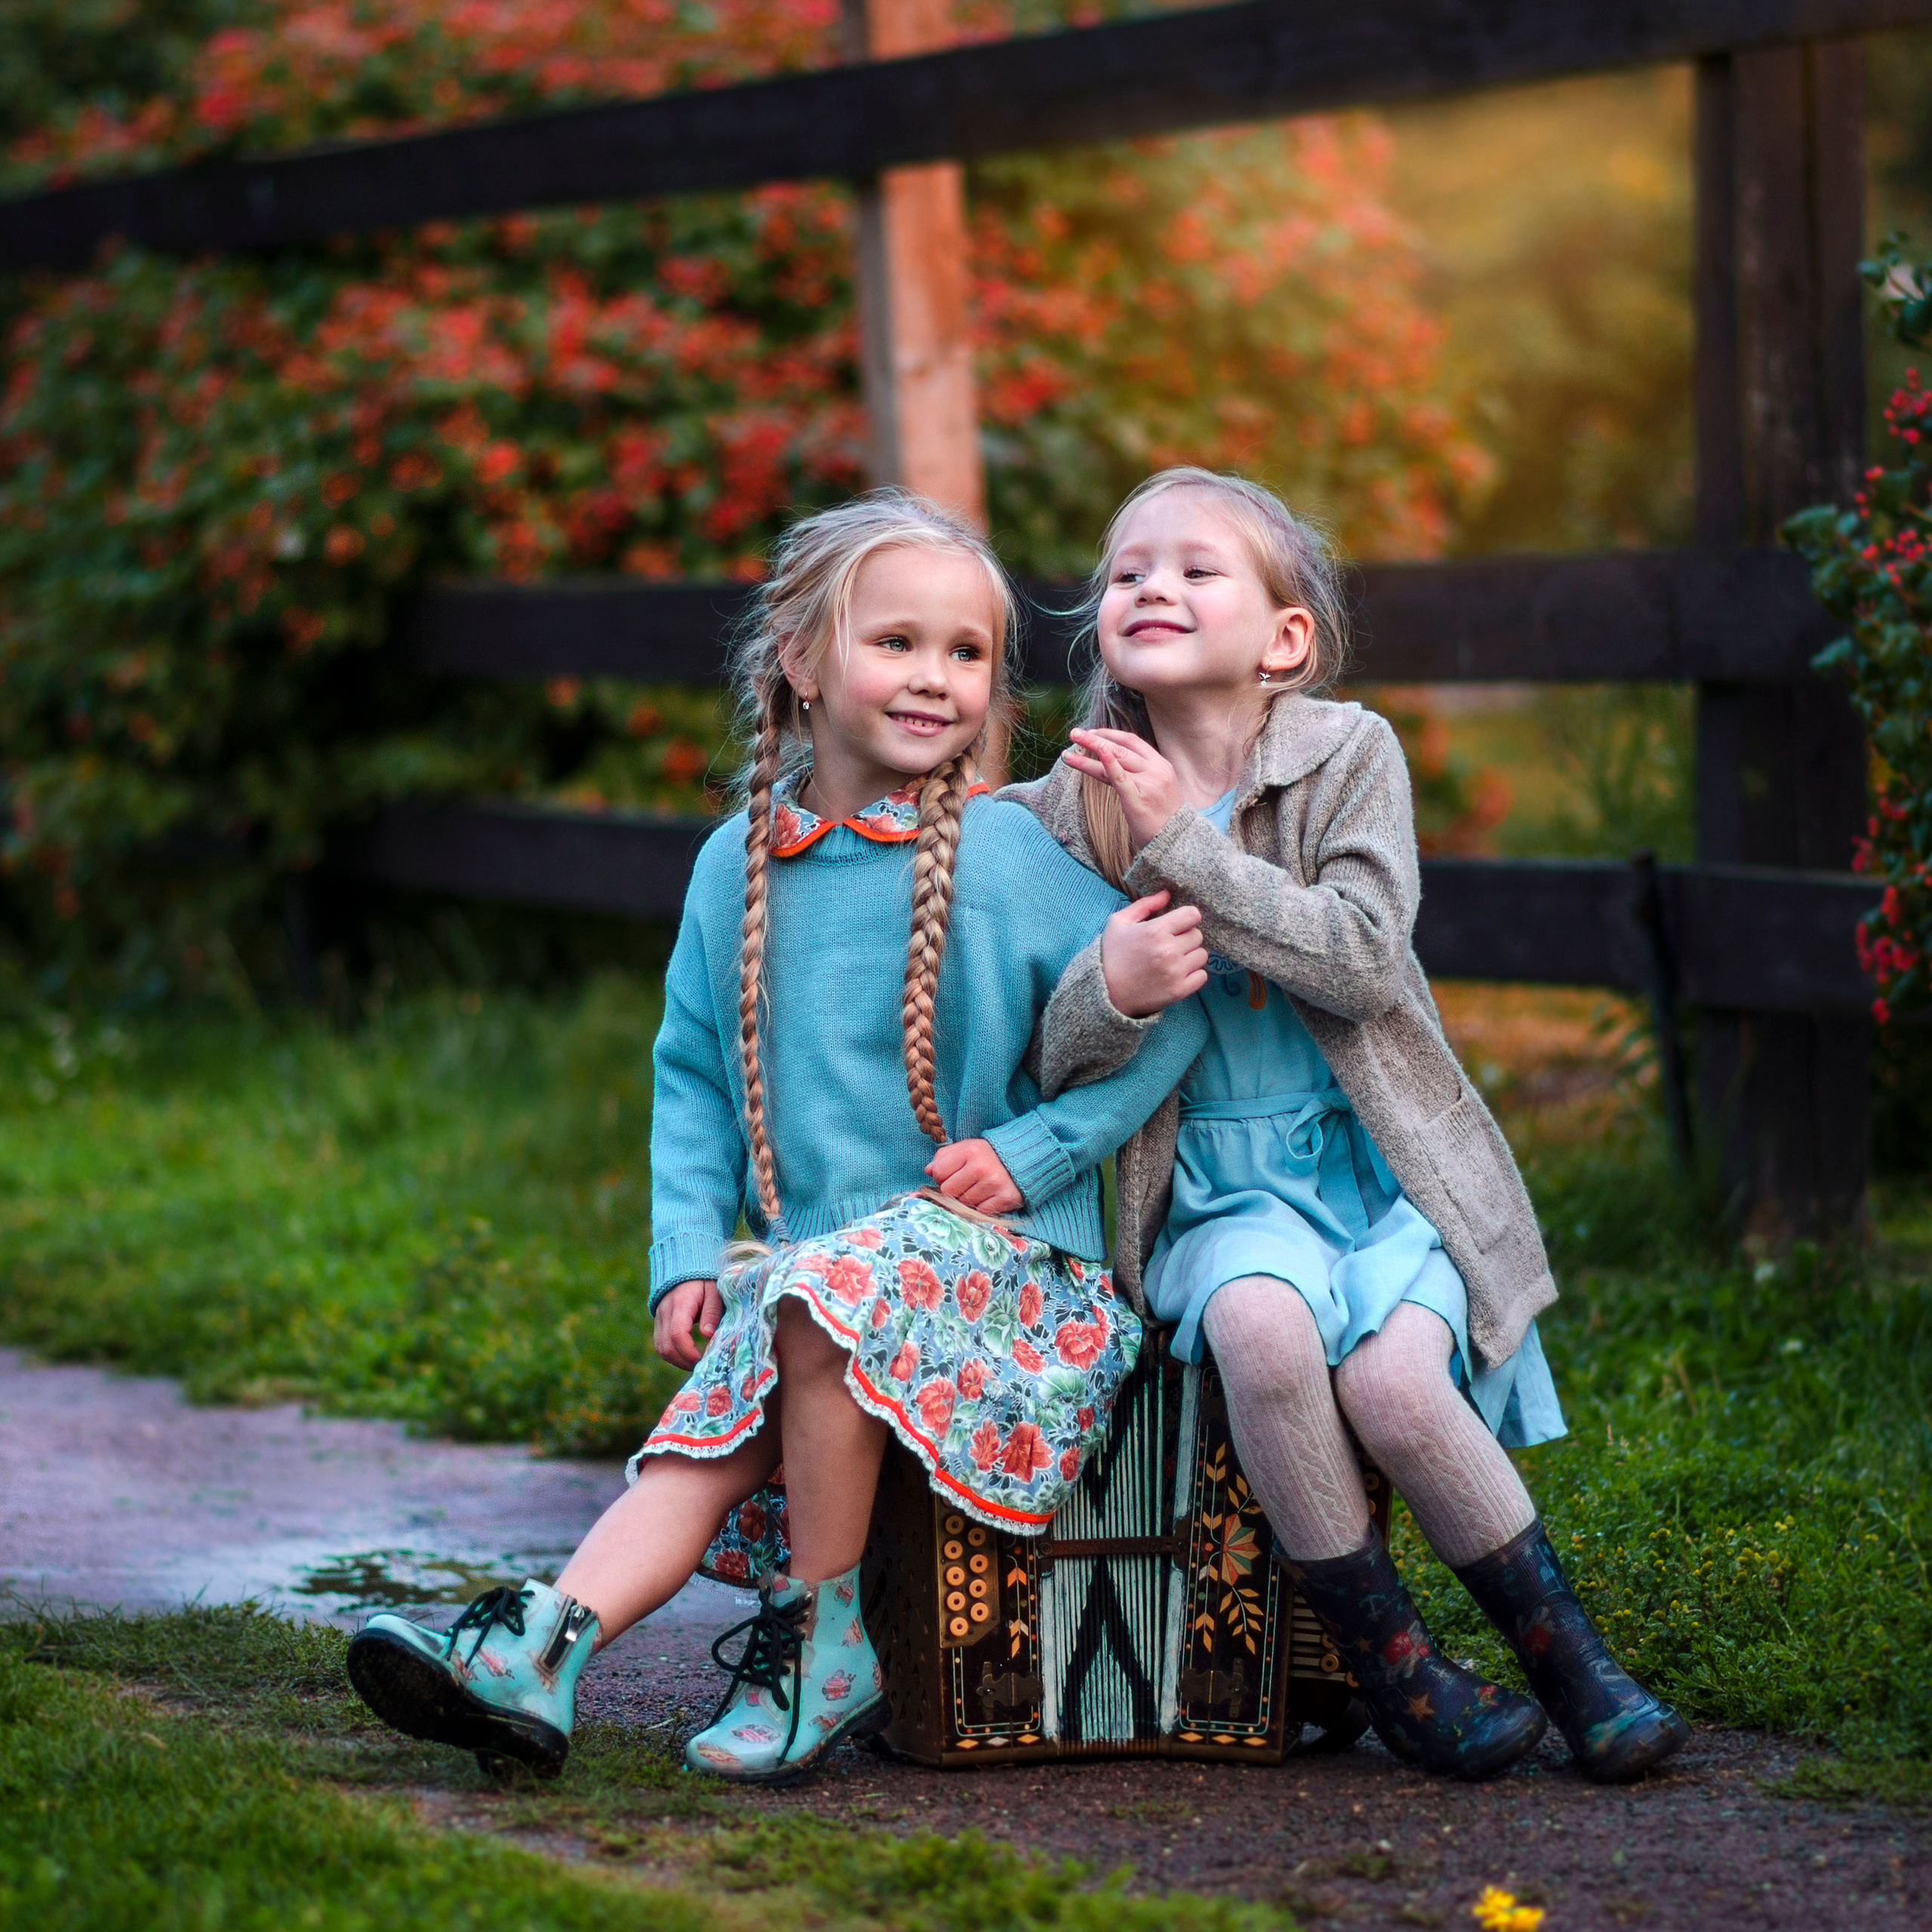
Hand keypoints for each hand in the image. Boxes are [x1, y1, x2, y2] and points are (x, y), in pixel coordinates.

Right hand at [653, 1278, 722, 1368]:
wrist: (686, 1267)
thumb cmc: (705, 1280)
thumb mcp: (715, 1292)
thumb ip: (712, 1312)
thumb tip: (708, 1335)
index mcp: (680, 1303)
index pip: (677, 1334)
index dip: (689, 1352)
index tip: (703, 1359)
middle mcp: (665, 1311)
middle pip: (666, 1346)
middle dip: (683, 1361)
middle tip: (702, 1365)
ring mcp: (659, 1317)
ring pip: (661, 1348)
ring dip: (677, 1360)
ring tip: (695, 1363)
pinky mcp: (659, 1322)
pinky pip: (660, 1344)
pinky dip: (672, 1354)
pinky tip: (687, 1356)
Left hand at [926, 1138, 1022, 1213]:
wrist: (1022, 1159)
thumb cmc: (987, 1155)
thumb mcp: (965, 1148)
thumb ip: (943, 1157)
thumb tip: (928, 1171)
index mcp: (969, 1151)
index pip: (939, 1173)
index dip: (942, 1177)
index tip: (952, 1175)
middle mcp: (981, 1167)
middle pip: (948, 1191)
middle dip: (953, 1191)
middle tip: (965, 1184)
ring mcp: (994, 1184)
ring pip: (963, 1204)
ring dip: (968, 1200)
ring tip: (978, 1189)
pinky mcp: (1006, 1198)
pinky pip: (980, 1212)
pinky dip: (982, 1208)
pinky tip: (988, 1197)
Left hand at [1065, 728, 1186, 851]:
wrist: (1178, 840)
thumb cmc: (1165, 818)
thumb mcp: (1160, 788)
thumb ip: (1142, 775)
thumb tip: (1117, 765)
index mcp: (1161, 765)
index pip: (1133, 741)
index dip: (1110, 735)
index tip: (1092, 733)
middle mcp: (1156, 770)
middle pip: (1121, 747)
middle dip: (1095, 738)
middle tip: (1075, 733)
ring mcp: (1148, 783)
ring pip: (1115, 759)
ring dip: (1090, 751)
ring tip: (1069, 749)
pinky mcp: (1137, 799)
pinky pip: (1119, 777)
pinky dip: (1105, 764)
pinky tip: (1089, 758)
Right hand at [1102, 890, 1208, 1016]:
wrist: (1103, 992)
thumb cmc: (1110, 954)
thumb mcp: (1119, 922)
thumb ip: (1145, 904)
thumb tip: (1167, 894)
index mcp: (1155, 931)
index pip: (1192, 915)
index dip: (1186, 917)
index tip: (1178, 924)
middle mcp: (1168, 951)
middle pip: (1197, 935)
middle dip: (1186, 937)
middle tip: (1171, 944)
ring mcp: (1175, 972)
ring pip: (1201, 955)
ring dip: (1190, 955)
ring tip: (1173, 959)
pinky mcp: (1179, 991)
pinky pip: (1202, 977)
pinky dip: (1193, 974)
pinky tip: (1177, 973)